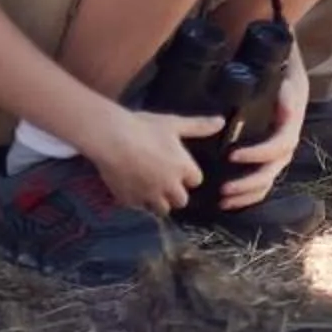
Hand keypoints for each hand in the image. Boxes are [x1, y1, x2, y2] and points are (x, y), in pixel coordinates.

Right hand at [83, 106, 224, 213]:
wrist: (110, 138)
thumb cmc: (145, 128)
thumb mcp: (174, 124)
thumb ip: (199, 126)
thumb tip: (221, 122)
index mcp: (183, 169)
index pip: (196, 181)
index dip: (189, 176)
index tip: (181, 169)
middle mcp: (169, 186)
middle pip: (181, 200)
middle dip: (176, 193)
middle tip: (166, 181)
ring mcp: (148, 195)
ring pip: (161, 209)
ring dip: (159, 201)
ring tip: (151, 188)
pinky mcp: (129, 200)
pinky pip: (139, 207)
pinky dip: (139, 201)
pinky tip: (133, 188)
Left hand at [219, 54, 309, 208]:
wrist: (281, 56)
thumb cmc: (277, 55)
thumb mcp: (284, 52)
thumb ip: (284, 55)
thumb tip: (285, 77)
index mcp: (294, 113)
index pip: (282, 141)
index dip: (260, 152)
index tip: (234, 154)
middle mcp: (290, 131)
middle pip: (276, 166)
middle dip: (251, 180)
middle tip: (223, 188)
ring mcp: (280, 143)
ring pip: (271, 176)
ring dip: (249, 192)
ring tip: (223, 198)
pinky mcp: (267, 150)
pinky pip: (264, 179)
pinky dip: (249, 193)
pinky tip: (229, 202)